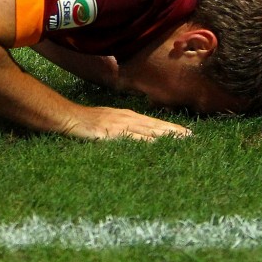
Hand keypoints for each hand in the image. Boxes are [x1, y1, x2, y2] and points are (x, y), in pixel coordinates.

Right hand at [62, 106, 191, 140]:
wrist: (69, 117)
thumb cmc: (86, 122)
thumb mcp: (108, 122)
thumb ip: (122, 128)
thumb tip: (136, 135)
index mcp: (127, 116)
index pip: (154, 123)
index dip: (171, 128)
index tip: (187, 133)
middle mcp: (127, 118)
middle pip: (156, 126)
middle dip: (174, 131)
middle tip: (192, 137)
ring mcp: (120, 125)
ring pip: (149, 131)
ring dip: (166, 135)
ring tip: (182, 140)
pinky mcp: (112, 134)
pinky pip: (133, 138)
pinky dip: (147, 142)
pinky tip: (157, 145)